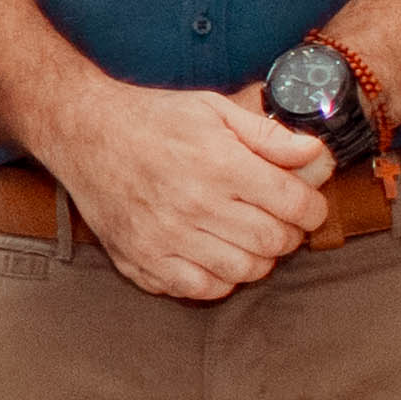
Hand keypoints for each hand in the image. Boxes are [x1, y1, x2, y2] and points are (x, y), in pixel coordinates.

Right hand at [55, 82, 328, 301]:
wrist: (84, 133)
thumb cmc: (153, 118)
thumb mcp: (215, 110)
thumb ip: (268, 135)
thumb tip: (316, 155)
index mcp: (219, 164)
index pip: (294, 204)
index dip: (313, 208)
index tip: (308, 204)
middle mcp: (195, 205)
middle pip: (274, 242)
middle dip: (289, 233)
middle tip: (279, 219)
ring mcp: (167, 238)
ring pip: (244, 271)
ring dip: (257, 258)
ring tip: (247, 236)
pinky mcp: (143, 260)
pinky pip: (202, 289)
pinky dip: (219, 278)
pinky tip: (215, 253)